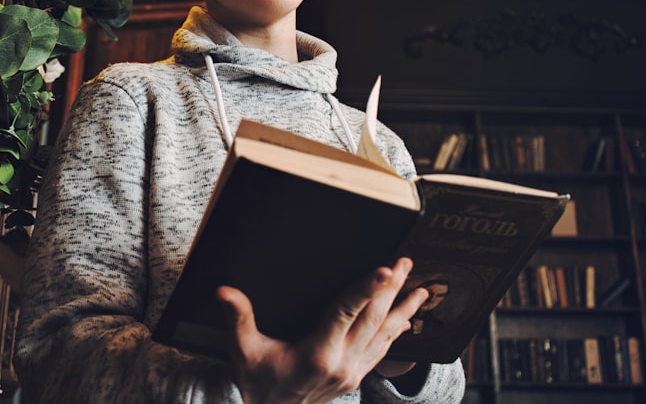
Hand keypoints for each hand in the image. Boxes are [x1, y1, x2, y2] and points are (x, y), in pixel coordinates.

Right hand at [217, 257, 429, 403]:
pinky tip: (407, 318)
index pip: (347, 313)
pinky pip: (382, 351)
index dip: (366, 290)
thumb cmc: (257, 384)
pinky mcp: (356, 378)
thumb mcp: (243, 353)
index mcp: (317, 353)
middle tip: (404, 262)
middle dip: (391, 289)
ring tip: (421, 287)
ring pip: (384, 335)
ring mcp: (352, 372)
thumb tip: (224, 291)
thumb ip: (237, 319)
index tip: (385, 270)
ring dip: (402, 309)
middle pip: (373, 319)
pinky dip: (397, 332)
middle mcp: (341, 363)